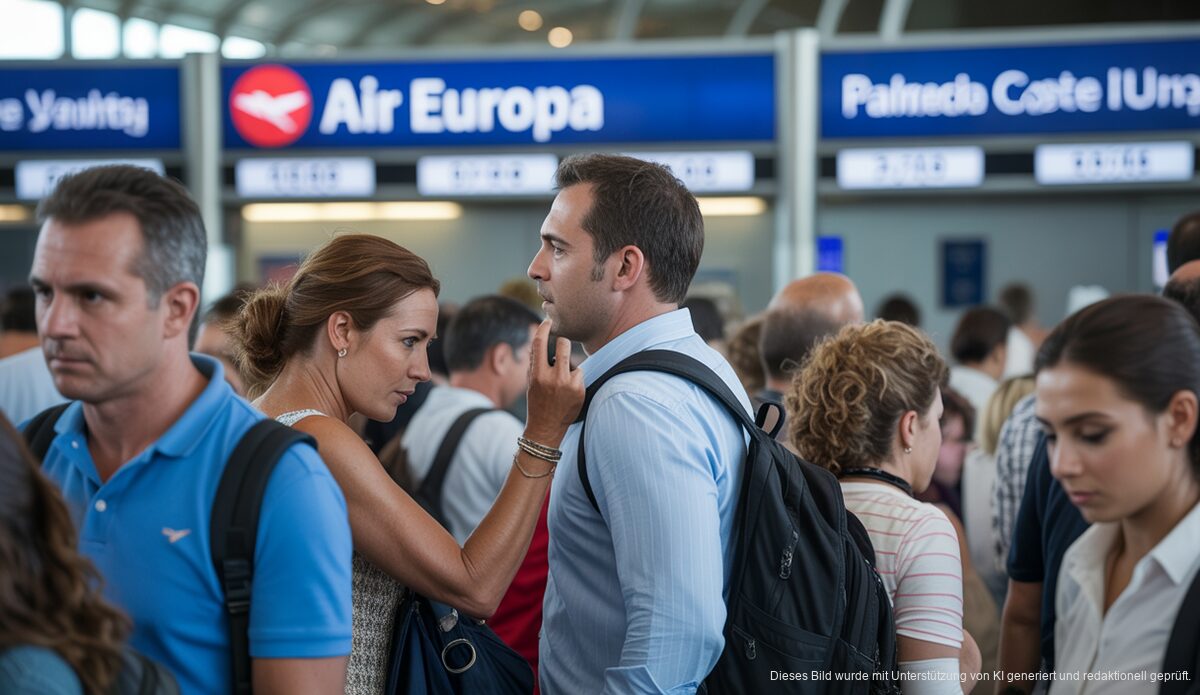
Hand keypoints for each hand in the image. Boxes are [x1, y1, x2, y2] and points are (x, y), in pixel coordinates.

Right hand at [524, 319, 584, 447]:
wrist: (546, 428)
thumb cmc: (537, 402)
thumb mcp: (531, 382)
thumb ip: (535, 362)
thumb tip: (540, 339)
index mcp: (538, 375)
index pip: (540, 343)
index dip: (544, 328)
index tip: (548, 320)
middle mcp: (554, 378)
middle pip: (564, 345)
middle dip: (563, 342)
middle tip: (562, 344)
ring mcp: (569, 384)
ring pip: (573, 361)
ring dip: (569, 366)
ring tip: (561, 382)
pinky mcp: (580, 390)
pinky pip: (579, 374)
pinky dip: (575, 379)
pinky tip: (569, 392)